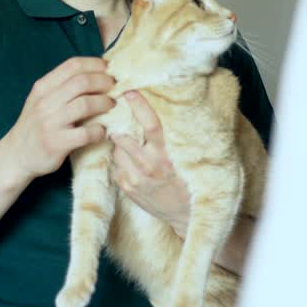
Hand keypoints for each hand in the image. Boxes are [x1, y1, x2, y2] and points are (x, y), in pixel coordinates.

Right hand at [2, 57, 112, 180]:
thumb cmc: (35, 125)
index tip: (108, 69)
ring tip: (111, 106)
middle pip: (82, 82)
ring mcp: (50, 123)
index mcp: (42, 87)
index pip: (72, 66)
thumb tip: (96, 73)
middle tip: (114, 87)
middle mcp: (45, 102)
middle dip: (104, 82)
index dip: (95, 64)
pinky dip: (99, 131)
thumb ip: (62, 87)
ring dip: (104, 103)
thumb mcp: (41, 100)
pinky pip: (85, 133)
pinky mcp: (56, 143)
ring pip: (85, 104)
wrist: (16, 155)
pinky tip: (103, 131)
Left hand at [111, 91, 190, 234]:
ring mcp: (135, 178)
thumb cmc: (191, 179)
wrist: (187, 215)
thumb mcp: (189, 156)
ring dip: (119, 142)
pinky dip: (120, 158)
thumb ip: (177, 135)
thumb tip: (172, 106)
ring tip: (128, 139)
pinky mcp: (127, 188)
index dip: (139, 106)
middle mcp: (149, 165)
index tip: (130, 92)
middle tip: (117, 112)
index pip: (150, 124)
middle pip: (123, 135)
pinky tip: (131, 159)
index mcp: (167, 154)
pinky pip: (116, 165)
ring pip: (116, 149)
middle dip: (118, 123)